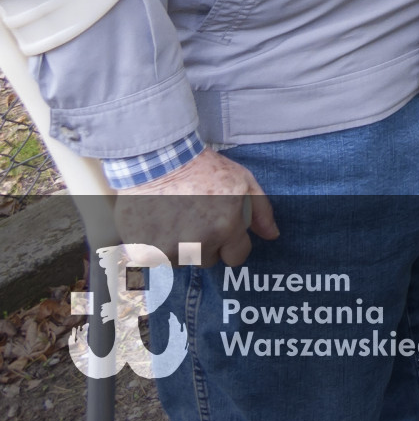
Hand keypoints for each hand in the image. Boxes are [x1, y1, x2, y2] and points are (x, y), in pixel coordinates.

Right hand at [114, 150, 277, 266]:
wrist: (157, 160)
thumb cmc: (203, 167)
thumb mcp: (242, 180)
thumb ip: (260, 210)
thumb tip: (272, 235)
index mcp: (225, 228)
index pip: (236, 257)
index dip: (231, 244)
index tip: (222, 230)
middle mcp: (198, 245)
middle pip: (208, 260)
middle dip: (205, 245)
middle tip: (195, 219)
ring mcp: (169, 251)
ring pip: (182, 261)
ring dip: (180, 248)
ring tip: (174, 218)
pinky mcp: (144, 254)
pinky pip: (156, 260)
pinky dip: (155, 247)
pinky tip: (155, 223)